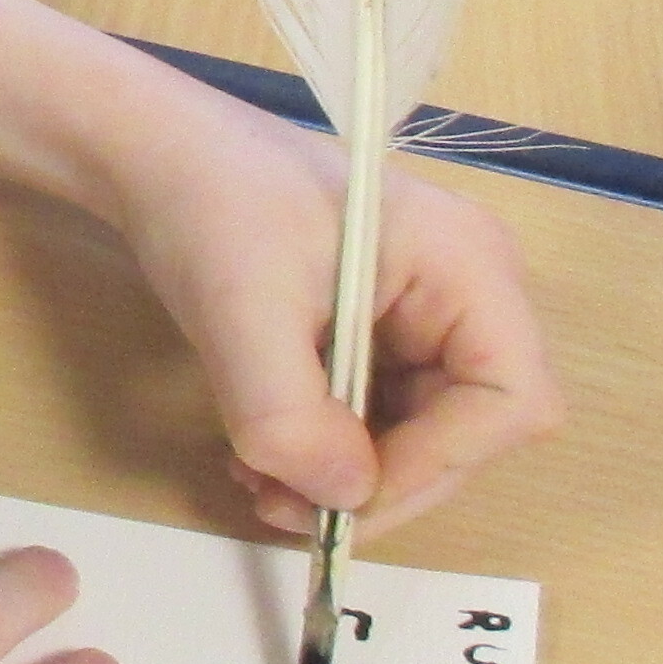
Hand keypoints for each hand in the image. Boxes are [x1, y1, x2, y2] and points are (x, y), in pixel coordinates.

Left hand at [108, 100, 563, 540]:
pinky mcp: (385, 334)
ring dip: (347, 477)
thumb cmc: (208, 202)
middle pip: (470, 431)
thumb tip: (342, 498)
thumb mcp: (240, 308)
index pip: (509, 399)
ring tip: (258, 481)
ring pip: (422, 436)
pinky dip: (329, 450)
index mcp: (468, 262)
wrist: (153, 154)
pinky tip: (263, 455)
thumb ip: (289, 412)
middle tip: (285, 510)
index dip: (435, 464)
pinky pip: (382, 418)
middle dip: (379, 483)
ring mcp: (430, 314)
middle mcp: (469, 290)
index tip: (340, 496)